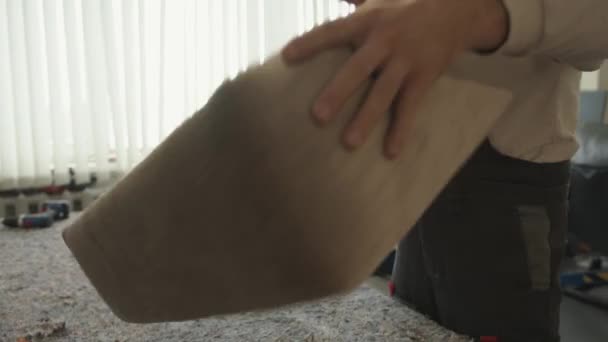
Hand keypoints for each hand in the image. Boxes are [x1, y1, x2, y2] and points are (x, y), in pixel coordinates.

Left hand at [283, 0, 507, 158]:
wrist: (459, 8)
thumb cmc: (409, 2)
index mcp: (369, 20)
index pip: (334, 31)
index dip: (311, 43)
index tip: (286, 57)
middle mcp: (385, 41)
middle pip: (358, 68)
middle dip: (338, 92)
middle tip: (318, 116)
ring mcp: (405, 61)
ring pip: (383, 93)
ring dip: (367, 118)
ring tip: (349, 143)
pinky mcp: (424, 77)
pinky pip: (410, 106)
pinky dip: (402, 129)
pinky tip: (391, 151)